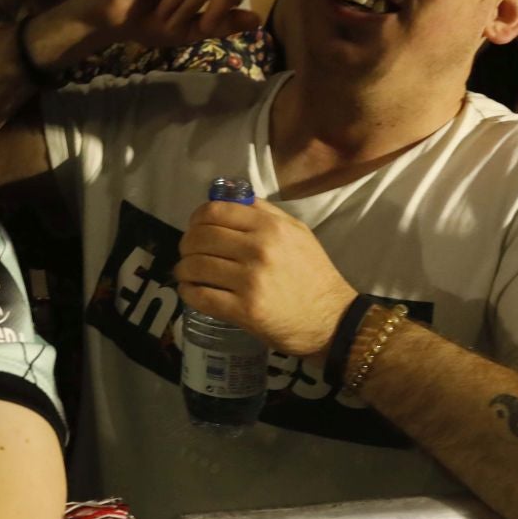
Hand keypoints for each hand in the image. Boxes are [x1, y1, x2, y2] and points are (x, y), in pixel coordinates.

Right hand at [74, 0, 257, 54]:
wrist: (111, 23)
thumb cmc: (147, 23)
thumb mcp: (191, 29)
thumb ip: (222, 23)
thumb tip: (257, 18)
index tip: (216, 16)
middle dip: (222, 5)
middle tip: (202, 27)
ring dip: (190, 9)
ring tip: (170, 21)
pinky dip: (176, 3)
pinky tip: (160, 12)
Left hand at [173, 197, 355, 357]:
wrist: (333, 321)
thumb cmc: (313, 274)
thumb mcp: (297, 232)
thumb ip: (264, 212)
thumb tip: (230, 197)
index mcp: (270, 227)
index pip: (214, 212)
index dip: (196, 219)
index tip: (194, 228)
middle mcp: (259, 250)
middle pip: (200, 237)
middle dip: (187, 245)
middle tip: (188, 253)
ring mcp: (250, 281)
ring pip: (196, 266)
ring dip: (184, 269)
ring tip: (187, 273)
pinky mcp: (244, 310)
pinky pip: (200, 295)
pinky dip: (188, 292)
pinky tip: (191, 290)